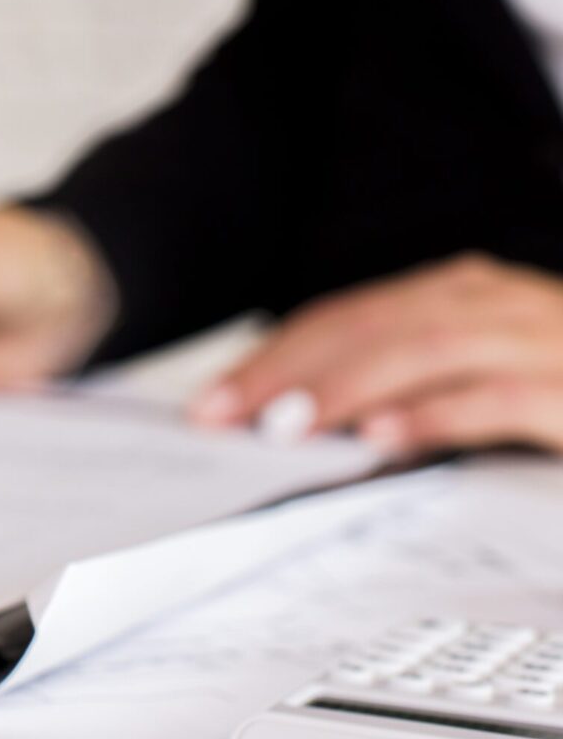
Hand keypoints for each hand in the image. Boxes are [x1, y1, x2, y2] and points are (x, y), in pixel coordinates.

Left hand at [190, 253, 562, 456]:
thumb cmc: (561, 399)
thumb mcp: (476, 384)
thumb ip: (402, 390)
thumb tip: (292, 418)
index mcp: (473, 297)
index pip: (350, 315)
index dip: (274, 354)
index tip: (210, 402)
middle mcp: (508, 305)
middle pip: (376, 323)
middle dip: (289, 369)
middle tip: (222, 417)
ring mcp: (552, 343)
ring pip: (431, 349)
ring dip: (347, 388)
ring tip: (284, 427)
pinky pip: (504, 397)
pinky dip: (436, 416)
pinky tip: (380, 441)